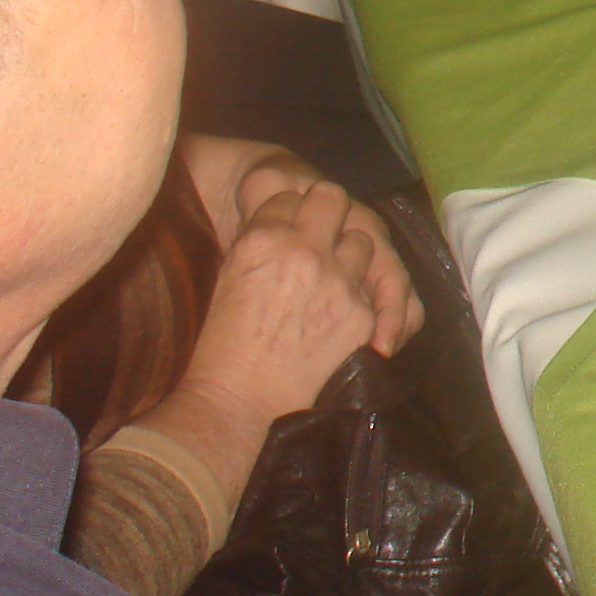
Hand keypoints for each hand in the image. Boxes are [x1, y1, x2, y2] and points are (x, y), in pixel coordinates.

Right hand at [186, 181, 417, 430]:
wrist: (239, 397)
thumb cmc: (223, 341)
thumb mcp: (230, 275)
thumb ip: (260, 240)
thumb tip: (281, 223)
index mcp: (263, 239)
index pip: (288, 198)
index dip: (290, 210)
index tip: (291, 222)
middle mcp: (304, 251)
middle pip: (332, 198)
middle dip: (328, 209)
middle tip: (324, 227)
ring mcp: (337, 280)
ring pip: (362, 240)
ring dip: (350, 254)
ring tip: (334, 275)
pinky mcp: (360, 312)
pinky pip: (372, 288)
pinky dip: (360, 297)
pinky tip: (343, 310)